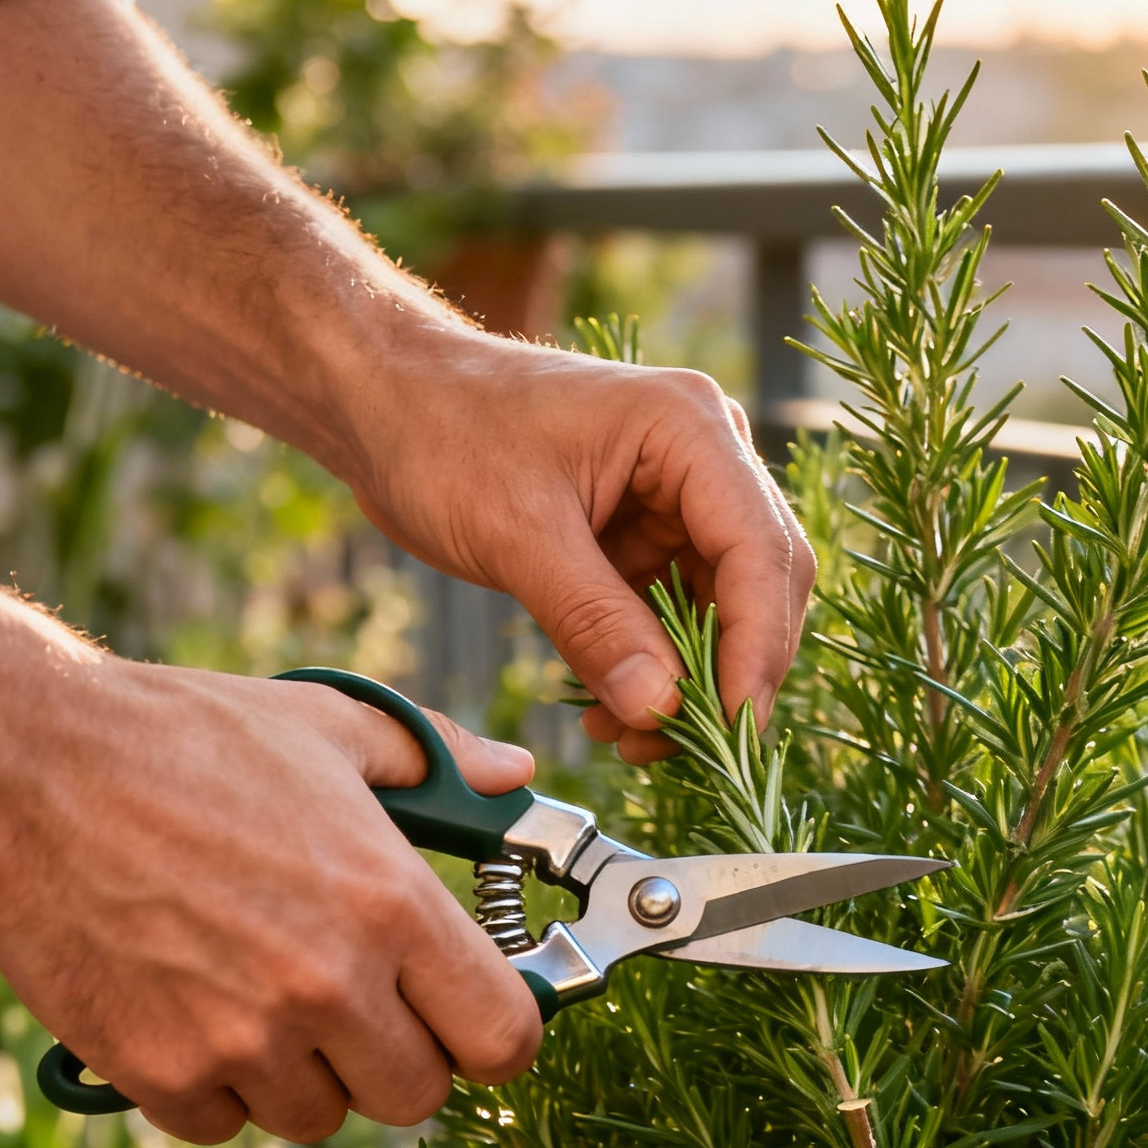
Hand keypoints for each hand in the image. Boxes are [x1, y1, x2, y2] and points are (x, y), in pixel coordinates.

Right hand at [0, 601, 541, 1143]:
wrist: (24, 768)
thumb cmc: (181, 739)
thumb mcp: (326, 728)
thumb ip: (436, 759)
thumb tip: (514, 777)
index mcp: (389, 903)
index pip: (502, 1039)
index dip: (495, 1034)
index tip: (469, 1016)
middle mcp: (327, 984)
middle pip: (418, 1097)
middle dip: (399, 1056)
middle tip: (360, 1001)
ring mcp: (241, 1039)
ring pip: (320, 1116)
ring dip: (306, 1072)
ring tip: (264, 991)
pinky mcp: (160, 1073)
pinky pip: (225, 1124)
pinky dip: (217, 1086)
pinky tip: (195, 1009)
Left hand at [345, 338, 816, 763]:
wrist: (384, 401)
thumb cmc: (442, 431)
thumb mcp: (518, 534)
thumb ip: (594, 623)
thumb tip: (661, 709)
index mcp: (690, 429)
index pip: (761, 551)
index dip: (755, 647)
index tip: (729, 723)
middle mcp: (704, 459)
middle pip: (762, 585)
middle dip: (730, 674)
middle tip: (685, 745)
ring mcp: (677, 500)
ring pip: (724, 612)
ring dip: (690, 683)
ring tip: (632, 739)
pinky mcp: (646, 537)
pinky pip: (675, 618)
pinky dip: (655, 672)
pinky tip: (615, 714)